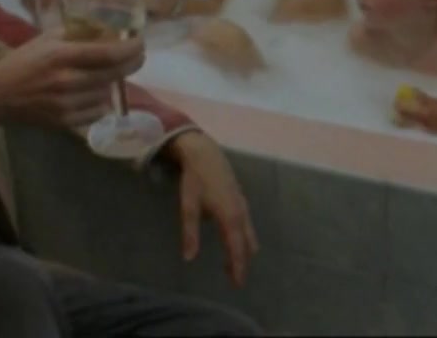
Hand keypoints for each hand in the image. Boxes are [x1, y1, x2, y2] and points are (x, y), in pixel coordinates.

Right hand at [0, 32, 144, 127]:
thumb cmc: (23, 62)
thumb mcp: (48, 39)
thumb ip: (77, 34)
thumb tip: (109, 31)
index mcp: (62, 56)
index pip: (108, 53)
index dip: (130, 48)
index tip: (141, 42)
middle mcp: (67, 81)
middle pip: (114, 74)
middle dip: (132, 63)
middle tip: (138, 56)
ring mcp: (67, 104)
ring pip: (107, 93)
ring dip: (112, 82)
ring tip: (108, 73)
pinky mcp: (65, 122)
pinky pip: (97, 112)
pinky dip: (101, 102)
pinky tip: (93, 93)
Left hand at [168, 131, 257, 286]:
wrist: (205, 153)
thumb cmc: (195, 180)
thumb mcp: (188, 206)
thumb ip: (190, 233)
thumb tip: (189, 259)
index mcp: (229, 216)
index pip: (236, 248)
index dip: (238, 266)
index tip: (238, 283)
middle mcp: (240, 212)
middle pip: (245, 243)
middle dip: (242, 262)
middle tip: (237, 279)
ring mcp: (243, 204)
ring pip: (248, 233)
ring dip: (244, 250)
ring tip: (236, 264)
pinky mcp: (241, 199)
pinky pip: (247, 224)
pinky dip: (245, 237)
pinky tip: (238, 239)